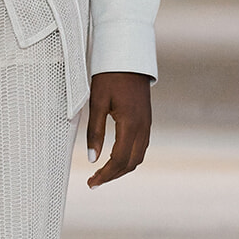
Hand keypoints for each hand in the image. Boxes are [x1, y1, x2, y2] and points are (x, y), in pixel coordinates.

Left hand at [86, 71, 151, 187]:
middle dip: (113, 176)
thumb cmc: (109, 76)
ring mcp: (147, 124)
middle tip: (94, 182)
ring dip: (121, 168)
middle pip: (131, 163)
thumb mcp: (97, 102)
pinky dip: (128, 158)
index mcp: (131, 124)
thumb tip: (91, 158)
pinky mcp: (146, 120)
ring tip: (102, 173)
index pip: (119, 160)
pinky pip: (141, 146)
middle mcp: (143, 128)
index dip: (105, 175)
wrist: (129, 56)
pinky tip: (115, 158)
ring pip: (138, 156)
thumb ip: (94, 132)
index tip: (91, 183)